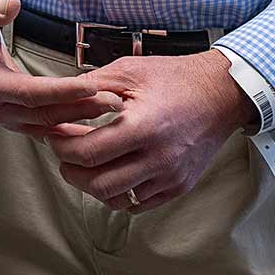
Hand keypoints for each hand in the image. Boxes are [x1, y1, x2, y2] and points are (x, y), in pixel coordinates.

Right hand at [0, 0, 125, 136]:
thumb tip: (11, 4)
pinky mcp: (20, 122)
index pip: (31, 93)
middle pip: (47, 114)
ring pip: (51, 125)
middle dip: (83, 108)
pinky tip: (98, 131)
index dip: (62, 91)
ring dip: (83, 118)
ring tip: (114, 109)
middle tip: (116, 100)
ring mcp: (10, 120)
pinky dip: (74, 131)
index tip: (91, 85)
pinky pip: (50, 131)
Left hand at [46, 50, 253, 212]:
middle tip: (64, 154)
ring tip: (87, 163)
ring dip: (93, 184)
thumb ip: (90, 87)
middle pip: (98, 184)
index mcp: (143, 127)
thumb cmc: (175, 78)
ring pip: (116, 199)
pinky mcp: (178, 186)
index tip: (54, 136)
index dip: (62, 147)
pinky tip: (112, 171)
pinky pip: (138, 203)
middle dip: (71, 171)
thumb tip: (57, 100)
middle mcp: (158, 158)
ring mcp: (170, 176)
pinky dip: (118, 192)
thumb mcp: (129, 70)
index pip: (87, 153)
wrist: (220, 94)